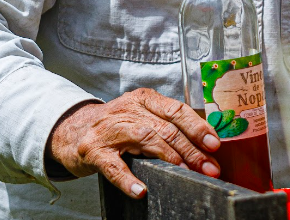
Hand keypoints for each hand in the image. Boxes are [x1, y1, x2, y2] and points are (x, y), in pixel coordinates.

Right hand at [49, 88, 221, 196]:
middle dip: (191, 149)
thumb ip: (168, 124)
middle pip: (165, 128)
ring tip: (185, 173)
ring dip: (169, 159)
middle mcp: (127, 110)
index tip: (214, 144)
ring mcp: (109, 130)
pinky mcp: (94, 151)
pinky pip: (113, 166)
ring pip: (145, 140)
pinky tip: (141, 190)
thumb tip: (206, 145)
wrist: (75, 131)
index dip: (197, 127)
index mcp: (143, 99)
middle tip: (209, 168)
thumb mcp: (141, 115)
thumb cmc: (117, 126)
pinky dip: (128, 180)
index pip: (176, 110)